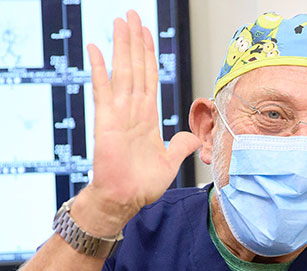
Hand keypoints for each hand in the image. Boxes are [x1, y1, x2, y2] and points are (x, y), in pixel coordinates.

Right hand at [84, 10, 200, 233]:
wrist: (126, 199)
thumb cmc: (143, 184)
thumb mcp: (169, 162)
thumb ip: (179, 146)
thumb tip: (191, 138)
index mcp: (148, 118)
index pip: (150, 79)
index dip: (149, 56)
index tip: (147, 34)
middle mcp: (133, 111)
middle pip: (136, 68)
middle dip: (136, 42)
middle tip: (132, 15)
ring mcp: (119, 114)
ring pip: (123, 73)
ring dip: (122, 47)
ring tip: (121, 21)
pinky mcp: (107, 122)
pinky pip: (103, 91)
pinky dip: (100, 70)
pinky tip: (97, 49)